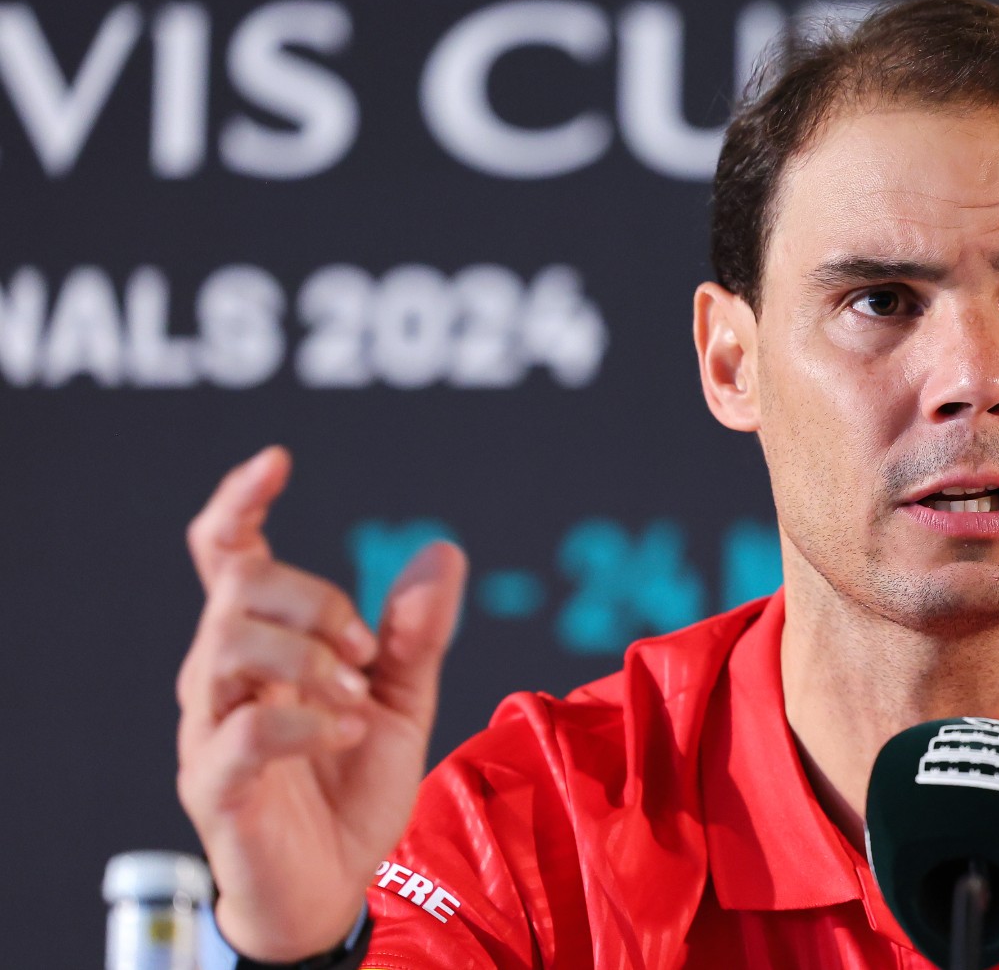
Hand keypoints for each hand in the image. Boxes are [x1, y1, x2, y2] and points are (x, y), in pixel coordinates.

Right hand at [175, 447, 466, 960]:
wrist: (336, 886)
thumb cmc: (352, 787)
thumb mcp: (402, 700)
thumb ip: (414, 633)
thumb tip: (442, 552)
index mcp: (262, 645)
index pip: (225, 554)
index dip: (240, 501)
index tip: (278, 459)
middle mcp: (221, 677)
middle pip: (240, 586)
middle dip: (316, 600)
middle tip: (365, 649)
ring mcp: (208, 728)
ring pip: (228, 644)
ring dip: (309, 657)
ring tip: (355, 697)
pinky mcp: (215, 784)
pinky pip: (242, 730)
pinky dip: (305, 719)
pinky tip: (347, 730)